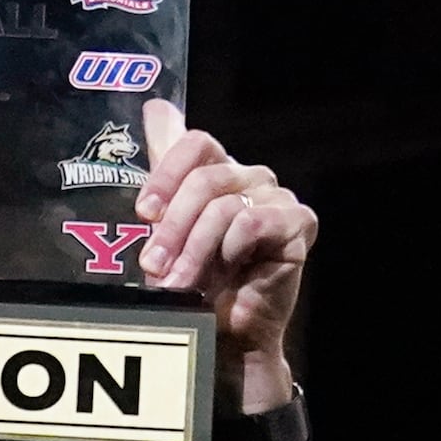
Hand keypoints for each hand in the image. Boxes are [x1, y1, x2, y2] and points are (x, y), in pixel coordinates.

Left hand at [135, 102, 316, 404]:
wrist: (227, 334)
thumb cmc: (197, 282)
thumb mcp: (168, 228)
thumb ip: (164, 170)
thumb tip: (155, 106)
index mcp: (219, 171)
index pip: (194, 142)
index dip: (165, 173)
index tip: (142, 212)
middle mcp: (250, 177)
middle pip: (205, 179)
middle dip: (172, 227)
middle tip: (153, 265)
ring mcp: (277, 198)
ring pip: (223, 205)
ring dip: (194, 249)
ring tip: (180, 282)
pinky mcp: (298, 224)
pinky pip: (253, 222)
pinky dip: (232, 248)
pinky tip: (229, 268)